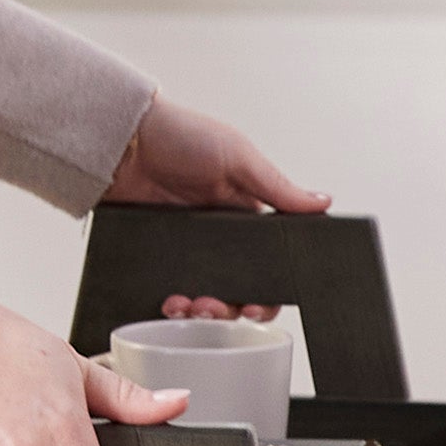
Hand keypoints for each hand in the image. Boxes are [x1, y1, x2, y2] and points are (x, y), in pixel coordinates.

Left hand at [103, 93, 327, 325]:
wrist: (123, 139)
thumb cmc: (180, 134)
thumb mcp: (239, 157)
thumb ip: (278, 188)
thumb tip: (323, 203)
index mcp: (246, 213)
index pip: (268, 263)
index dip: (266, 291)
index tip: (256, 307)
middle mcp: (219, 235)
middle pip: (236, 288)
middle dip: (229, 308)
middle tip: (216, 309)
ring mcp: (187, 246)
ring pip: (202, 294)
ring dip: (200, 310)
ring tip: (189, 307)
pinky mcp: (157, 252)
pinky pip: (168, 286)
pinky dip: (171, 301)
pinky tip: (169, 302)